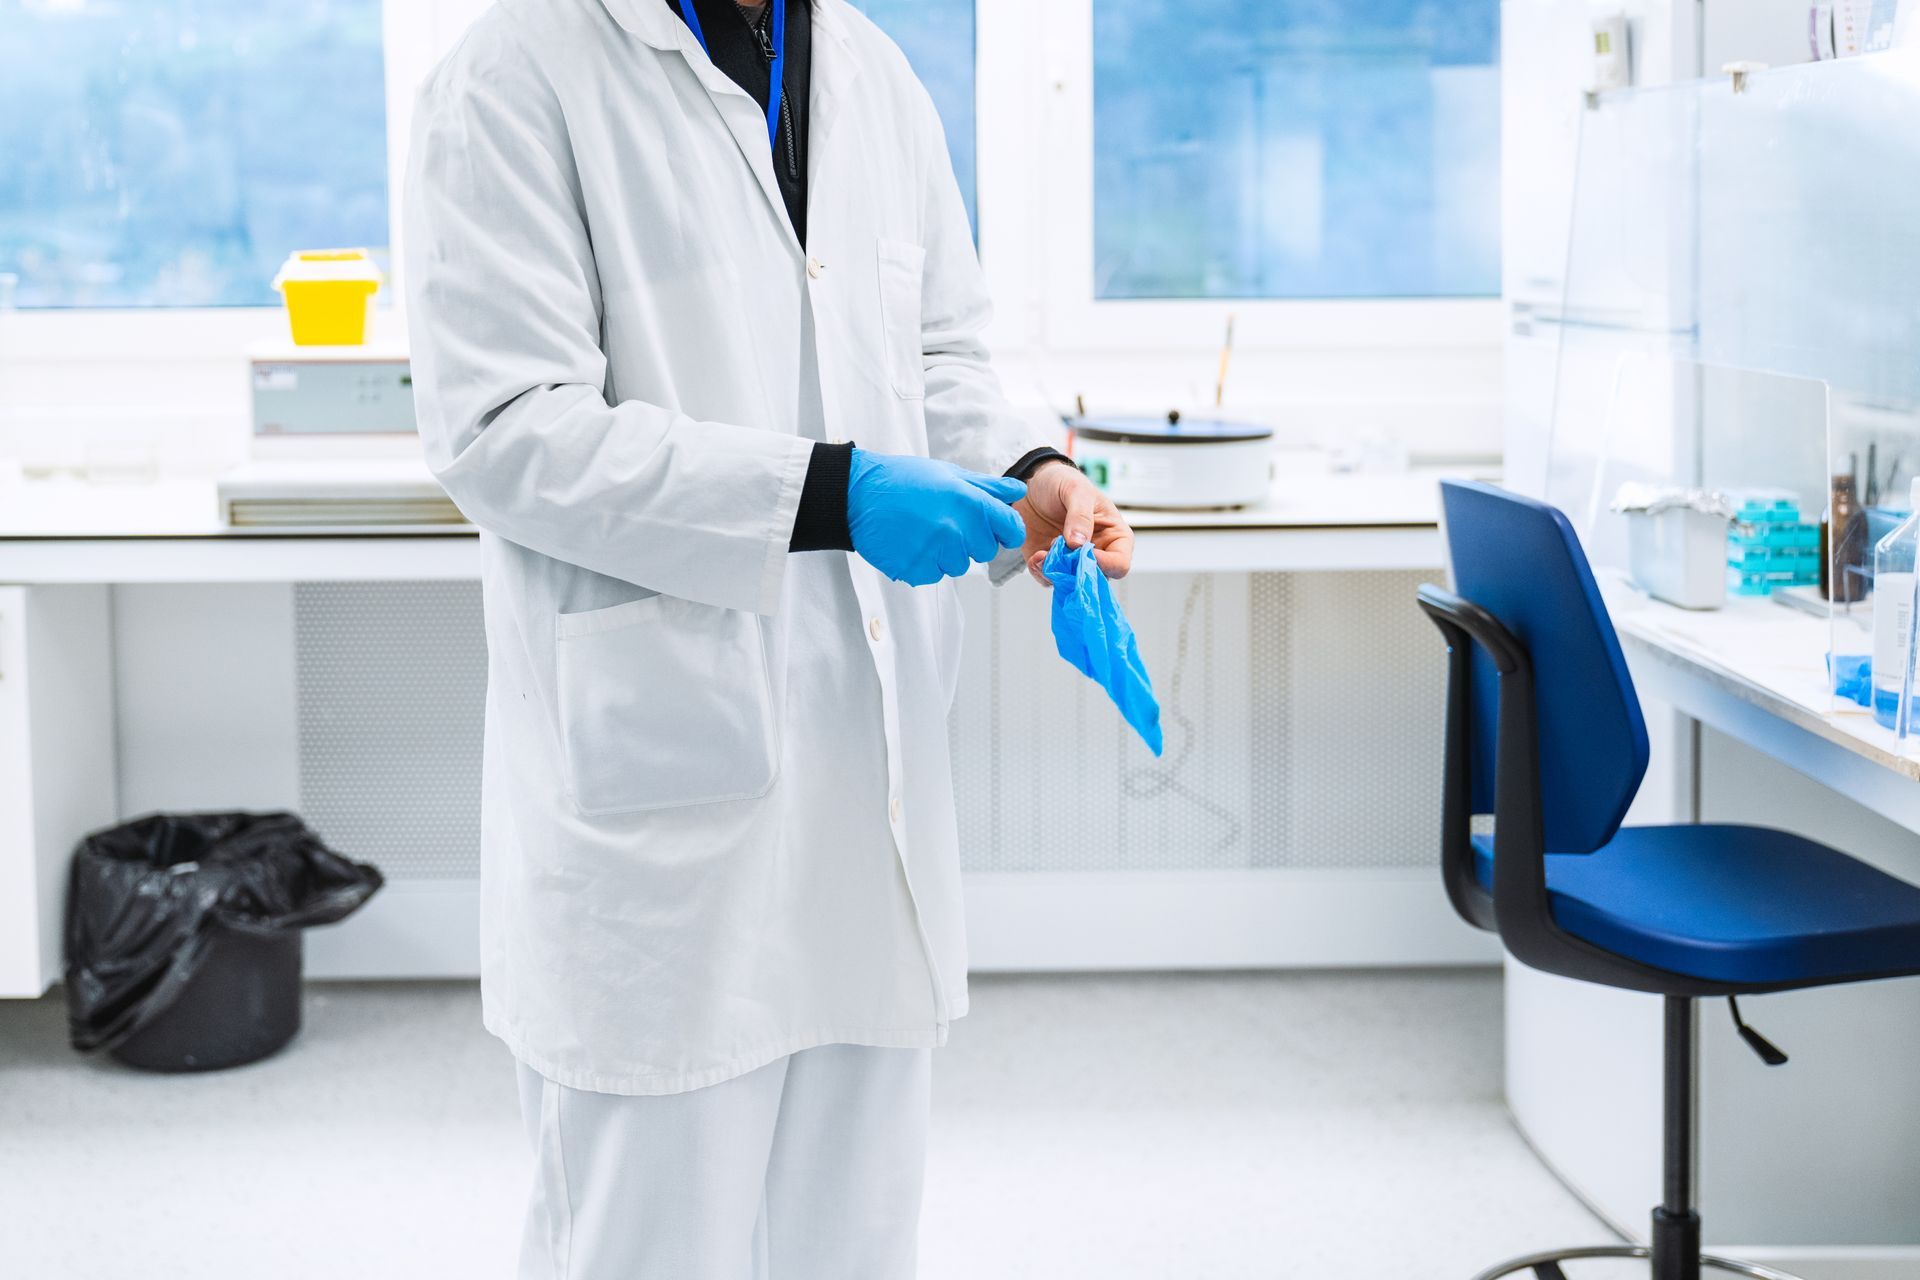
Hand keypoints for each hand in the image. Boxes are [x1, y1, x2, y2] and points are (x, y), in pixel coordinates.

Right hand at [847, 449, 1026, 586]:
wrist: (857, 495)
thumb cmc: (902, 481)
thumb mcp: (949, 474)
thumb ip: (987, 488)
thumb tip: (1018, 491)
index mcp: (970, 502)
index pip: (1011, 530)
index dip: (1005, 530)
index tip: (994, 529)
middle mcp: (956, 529)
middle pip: (985, 552)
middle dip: (970, 541)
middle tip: (943, 522)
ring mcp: (936, 552)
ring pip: (959, 566)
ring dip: (945, 554)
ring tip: (922, 531)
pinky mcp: (917, 570)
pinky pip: (934, 575)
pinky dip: (924, 563)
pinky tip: (909, 542)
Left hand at [1015, 460, 1133, 585]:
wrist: (1032, 483)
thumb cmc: (1063, 482)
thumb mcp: (1076, 490)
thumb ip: (1080, 516)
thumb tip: (1079, 543)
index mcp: (1113, 536)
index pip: (1119, 563)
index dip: (1105, 564)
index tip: (1083, 552)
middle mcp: (1096, 552)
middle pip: (1095, 578)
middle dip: (1076, 571)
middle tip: (1058, 552)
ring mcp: (1073, 560)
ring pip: (1070, 583)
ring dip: (1055, 573)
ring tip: (1042, 554)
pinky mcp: (1051, 563)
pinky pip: (1048, 579)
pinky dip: (1040, 571)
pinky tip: (1036, 556)